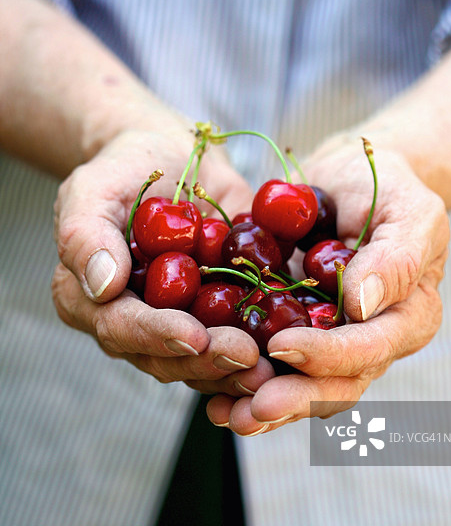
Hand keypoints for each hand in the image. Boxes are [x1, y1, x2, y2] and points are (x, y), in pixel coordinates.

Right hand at [52, 118, 261, 386]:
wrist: (176, 156)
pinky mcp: (216, 317)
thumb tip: (103, 287)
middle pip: (166, 358)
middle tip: (247, 357)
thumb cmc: (126, 167)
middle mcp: (132, 323)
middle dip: (208, 360)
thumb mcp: (95, 187)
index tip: (195, 336)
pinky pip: (237, 340)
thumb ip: (86, 234)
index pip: (121, 328)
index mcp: (88, 300)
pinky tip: (290, 346)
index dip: (158, 336)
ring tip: (271, 366)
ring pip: (204, 361)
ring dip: (237, 369)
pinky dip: (262, 347)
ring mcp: (177, 324)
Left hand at [204, 145, 449, 434]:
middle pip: (336, 385)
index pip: (370, 349)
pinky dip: (243, 382)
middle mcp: (372, 342)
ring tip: (221, 414)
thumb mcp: (409, 210)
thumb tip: (360, 306)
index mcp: (409, 318)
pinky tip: (209, 395)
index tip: (282, 346)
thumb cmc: (388, 187)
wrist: (350, 177)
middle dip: (292, 400)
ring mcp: (332, 341)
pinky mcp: (297, 332)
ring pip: (302, 388)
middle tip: (249, 411)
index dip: (327, 355)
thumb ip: (395, 258)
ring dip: (263, 407)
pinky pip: (272, 366)